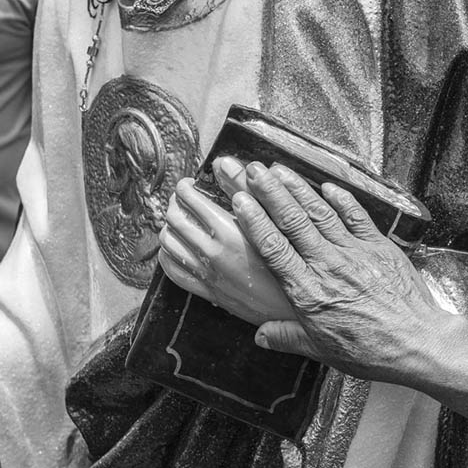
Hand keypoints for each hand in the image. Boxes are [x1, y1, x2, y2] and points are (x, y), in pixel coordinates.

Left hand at [159, 172, 293, 326]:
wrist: (299, 305)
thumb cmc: (294, 261)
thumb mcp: (273, 220)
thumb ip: (245, 189)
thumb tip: (222, 163)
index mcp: (228, 232)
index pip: (189, 198)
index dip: (187, 186)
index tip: (192, 184)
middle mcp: (212, 254)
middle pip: (173, 218)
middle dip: (176, 203)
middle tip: (185, 199)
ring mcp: (208, 275)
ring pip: (168, 243)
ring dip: (170, 227)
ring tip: (182, 220)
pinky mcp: (208, 292)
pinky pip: (173, 271)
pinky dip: (168, 255)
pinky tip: (178, 248)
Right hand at [229, 159, 457, 383]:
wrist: (417, 343)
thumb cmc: (371, 351)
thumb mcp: (322, 350)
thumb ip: (288, 338)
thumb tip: (261, 336)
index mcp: (309, 291)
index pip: (274, 247)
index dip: (255, 220)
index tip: (239, 199)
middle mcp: (328, 265)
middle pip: (293, 220)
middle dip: (269, 190)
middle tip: (250, 168)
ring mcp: (355, 252)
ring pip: (321, 212)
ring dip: (298, 188)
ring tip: (278, 169)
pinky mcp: (379, 247)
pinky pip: (357, 216)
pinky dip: (341, 198)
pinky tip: (327, 186)